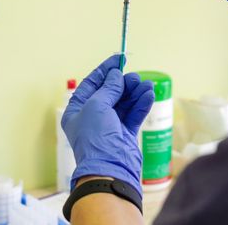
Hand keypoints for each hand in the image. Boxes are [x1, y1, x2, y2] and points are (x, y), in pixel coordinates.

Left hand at [61, 55, 154, 197]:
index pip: (91, 84)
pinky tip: (149, 94)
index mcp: (77, 111)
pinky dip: (141, 104)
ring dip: (135, 93)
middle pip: (110, 93)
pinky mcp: (124, 134)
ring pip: (124, 103)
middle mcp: (92, 118)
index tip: (119, 59)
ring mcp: (109, 126)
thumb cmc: (96, 137)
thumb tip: (116, 75)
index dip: (105, 70)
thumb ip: (108, 88)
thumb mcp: (97, 106)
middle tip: (135, 77)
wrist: (109, 169)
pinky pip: (133, 114)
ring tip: (146, 84)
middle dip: (123, 83)